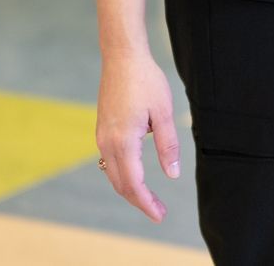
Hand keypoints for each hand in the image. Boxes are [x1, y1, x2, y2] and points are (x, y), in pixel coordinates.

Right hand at [96, 49, 180, 220]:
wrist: (122, 58)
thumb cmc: (146, 81)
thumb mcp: (163, 112)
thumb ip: (167, 145)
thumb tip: (172, 175)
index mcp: (123, 142)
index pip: (133, 183)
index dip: (146, 202)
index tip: (159, 214)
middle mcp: (107, 143)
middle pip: (121, 183)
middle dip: (139, 200)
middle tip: (158, 211)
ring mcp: (102, 137)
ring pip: (113, 174)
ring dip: (129, 189)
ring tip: (149, 198)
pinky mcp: (102, 130)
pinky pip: (109, 161)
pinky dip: (122, 174)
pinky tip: (135, 174)